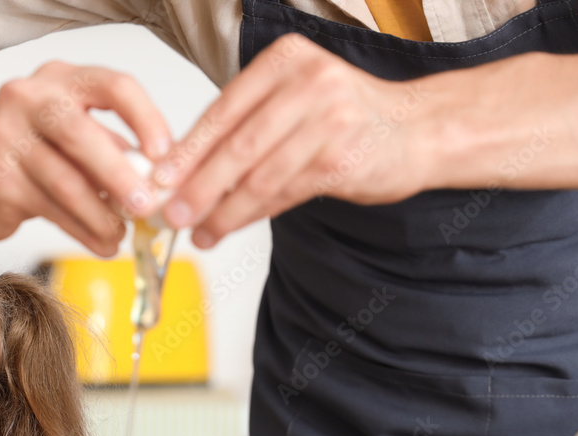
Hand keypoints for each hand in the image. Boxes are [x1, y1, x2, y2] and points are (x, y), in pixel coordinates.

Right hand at [0, 62, 172, 256]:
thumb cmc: (30, 154)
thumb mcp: (74, 137)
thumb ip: (112, 149)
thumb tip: (161, 182)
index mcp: (60, 79)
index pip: (112, 85)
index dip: (146, 119)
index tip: (164, 155)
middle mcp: (28, 98)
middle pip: (82, 133)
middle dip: (121, 175)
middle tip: (147, 207)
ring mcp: (4, 136)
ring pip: (65, 181)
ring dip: (102, 216)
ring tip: (122, 235)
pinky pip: (50, 209)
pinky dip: (83, 231)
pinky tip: (101, 243)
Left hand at [156, 34, 433, 247]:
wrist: (419, 130)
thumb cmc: (346, 119)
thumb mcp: (293, 104)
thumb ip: (245, 127)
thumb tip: (182, 170)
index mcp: (285, 61)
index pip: (222, 110)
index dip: (186, 150)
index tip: (158, 180)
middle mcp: (308, 81)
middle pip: (237, 144)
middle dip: (198, 185)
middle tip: (171, 213)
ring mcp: (331, 118)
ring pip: (260, 174)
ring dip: (223, 209)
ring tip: (198, 231)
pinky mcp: (344, 157)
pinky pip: (286, 192)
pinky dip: (253, 214)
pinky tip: (229, 228)